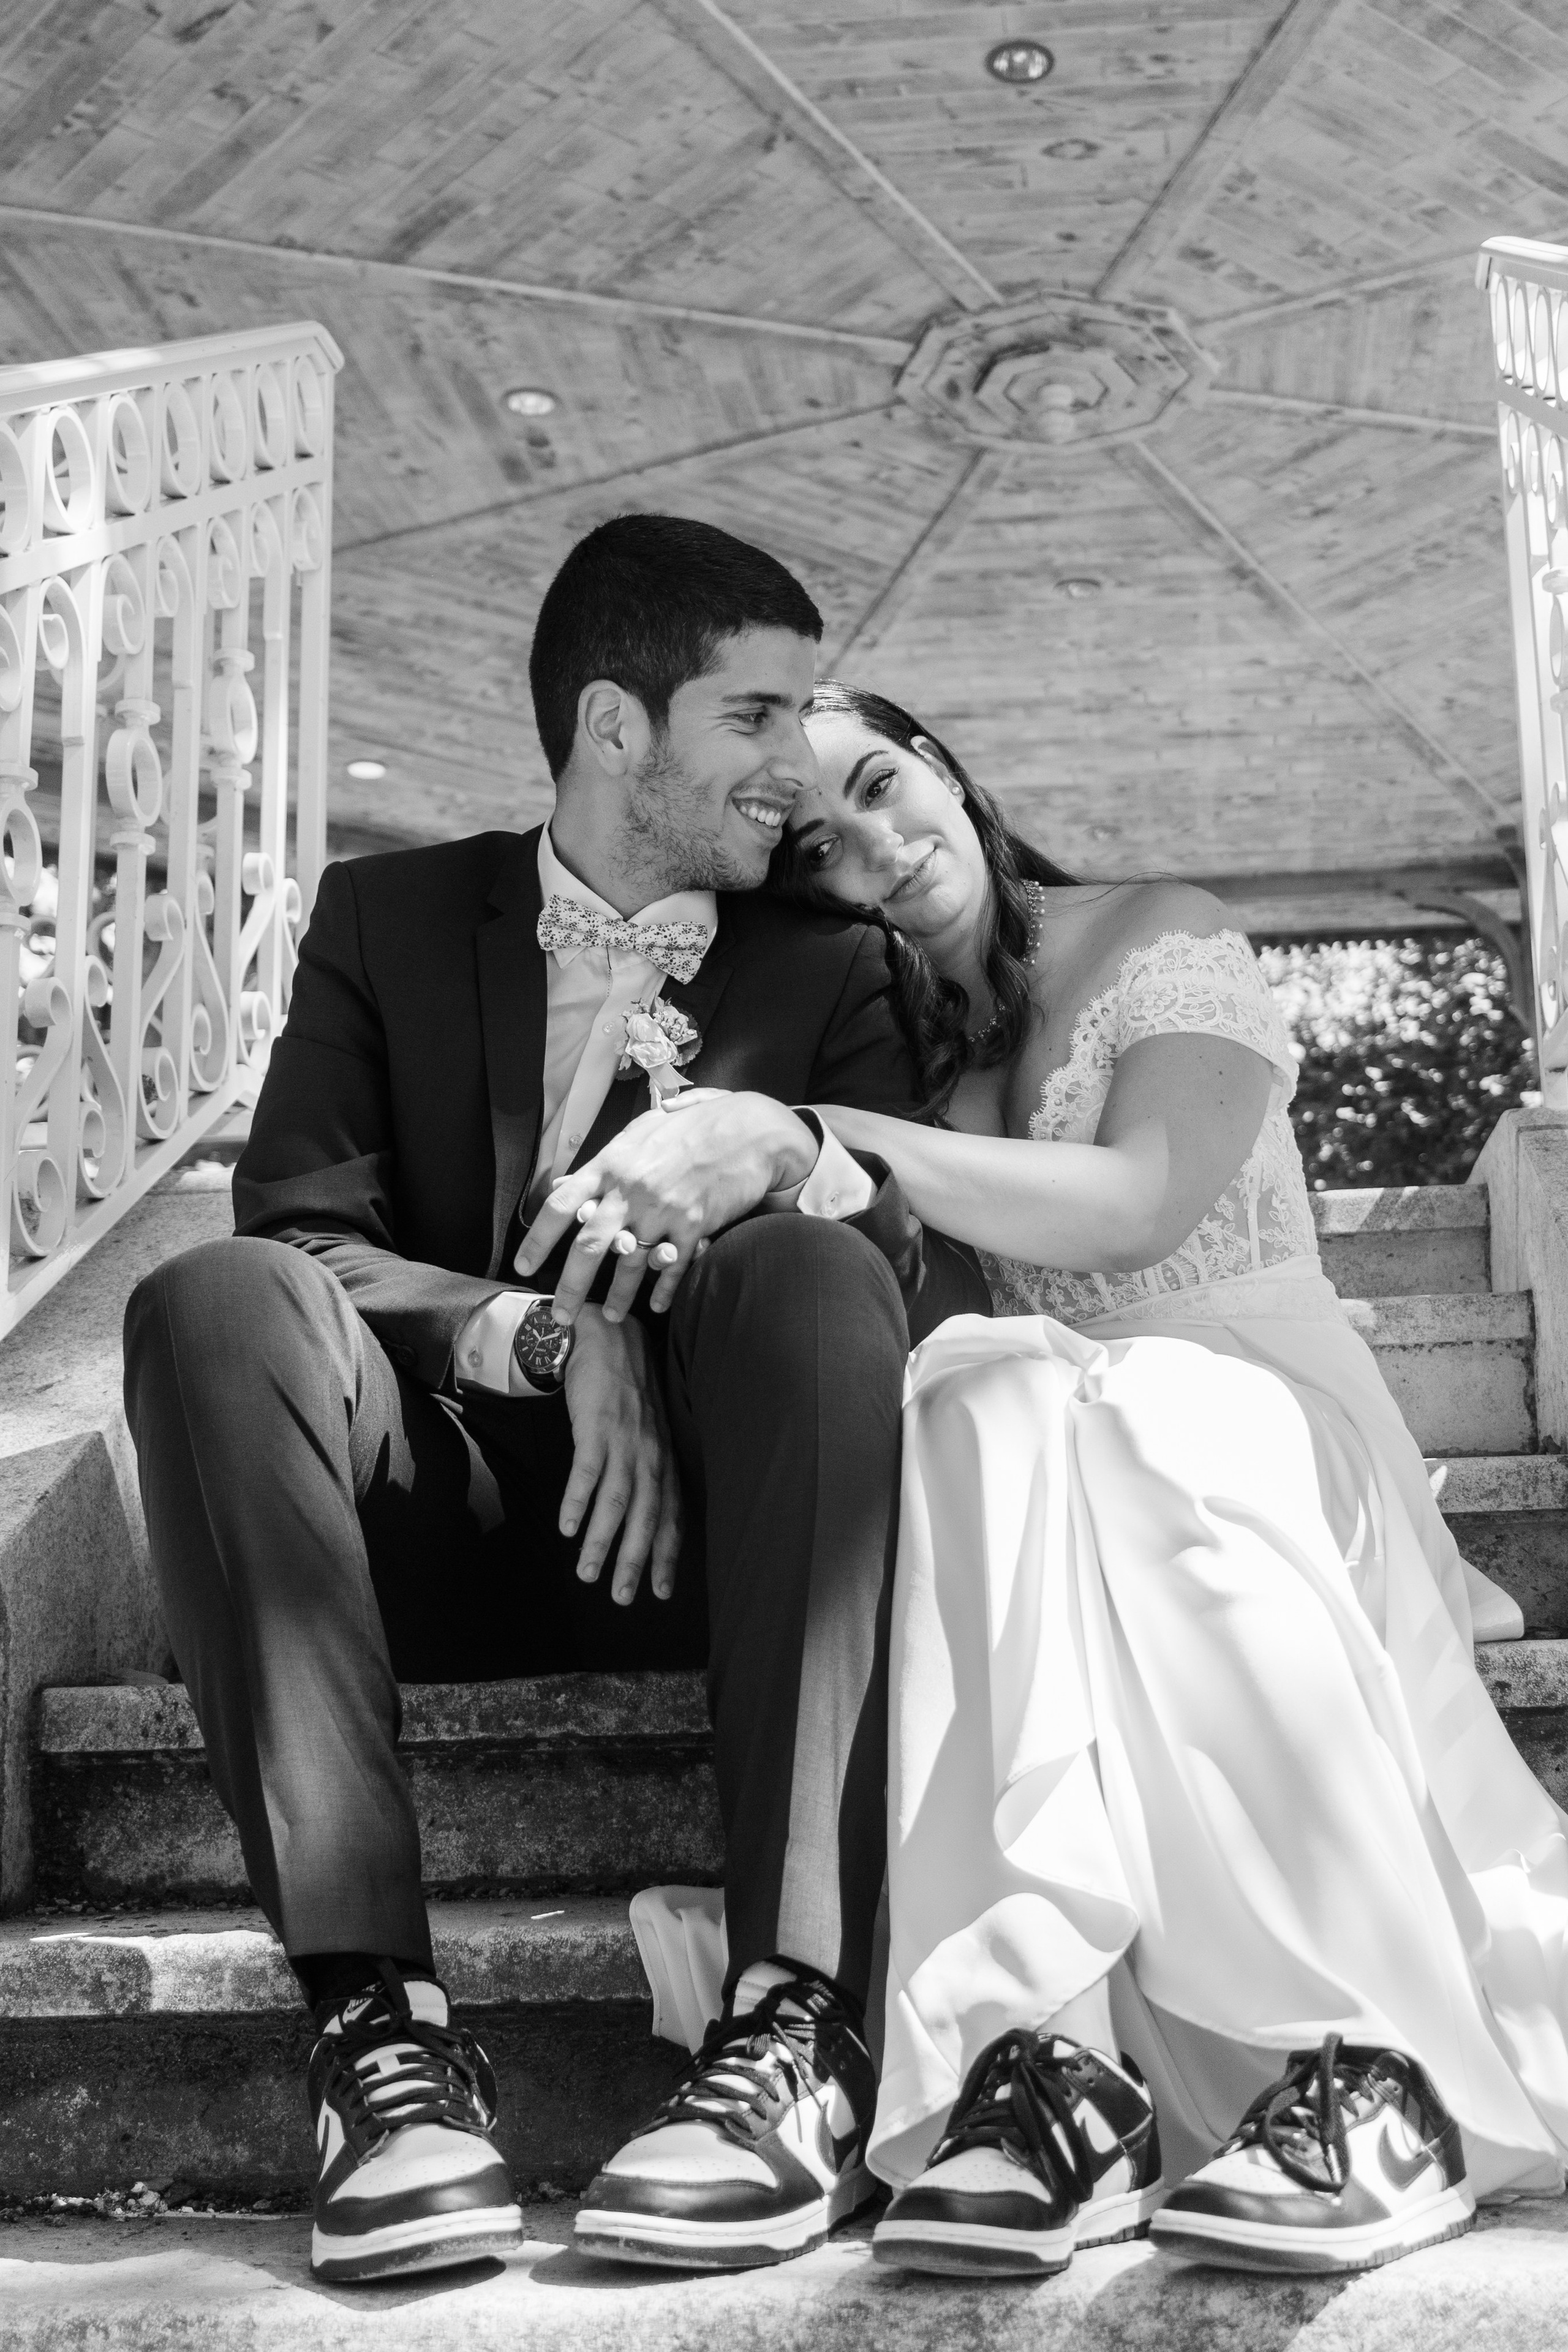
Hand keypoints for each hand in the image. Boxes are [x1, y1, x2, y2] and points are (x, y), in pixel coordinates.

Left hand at [516, 1091, 818, 1324]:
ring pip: (630, 1264)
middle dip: (571, 1287)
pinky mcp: (694, 1225)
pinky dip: (663, 1290)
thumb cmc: (693, 1125)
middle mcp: (631, 1189)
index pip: (561, 1205)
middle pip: (589, 1246)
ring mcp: (663, 1209)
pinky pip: (672, 1267)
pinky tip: (657, 1304)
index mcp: (611, 1163)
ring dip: (619, 1296)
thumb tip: (567, 1184)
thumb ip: (606, 1161)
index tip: (524, 1266)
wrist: (749, 1129)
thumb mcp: (642, 1131)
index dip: (538, 1239)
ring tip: (612, 1316)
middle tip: (561, 1314)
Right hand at [559, 1306, 681, 1604]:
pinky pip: (587, 1470)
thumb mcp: (648, 1435)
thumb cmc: (627, 1394)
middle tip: (623, 1598)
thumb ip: (648, 1474)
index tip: (660, 1591)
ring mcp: (624, 1441)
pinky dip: (578, 1501)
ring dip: (602, 1541)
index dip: (665, 1555)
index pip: (670, 1516)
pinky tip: (567, 1527)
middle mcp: (650, 1455)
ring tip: (587, 1574)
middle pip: (646, 1517)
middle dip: (635, 1561)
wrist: (608, 1339)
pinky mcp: (596, 1426)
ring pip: (616, 1501)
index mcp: (663, 1461)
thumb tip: (641, 1517)